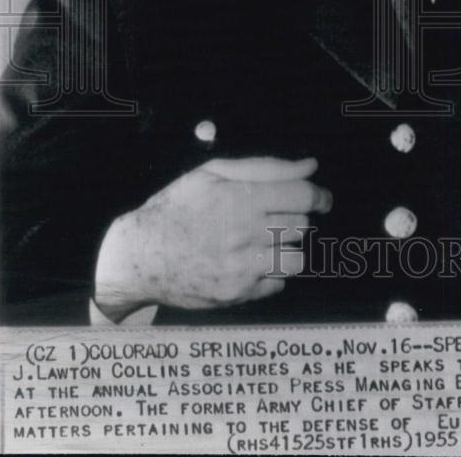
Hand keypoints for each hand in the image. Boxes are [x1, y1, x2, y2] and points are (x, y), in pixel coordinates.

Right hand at [94, 156, 330, 320]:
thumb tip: (310, 166)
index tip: (321, 198)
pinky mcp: (237, 295)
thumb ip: (265, 167)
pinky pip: (277, 284)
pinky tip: (250, 262)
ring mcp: (242, 269)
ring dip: (287, 247)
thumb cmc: (176, 207)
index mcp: (240, 199)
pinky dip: (271, 273)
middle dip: (294, 218)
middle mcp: (245, 235)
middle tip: (274, 217)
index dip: (318, 195)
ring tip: (266, 241)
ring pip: (297, 258)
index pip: (303, 197)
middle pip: (301, 226)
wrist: (139, 256)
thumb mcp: (212, 173)